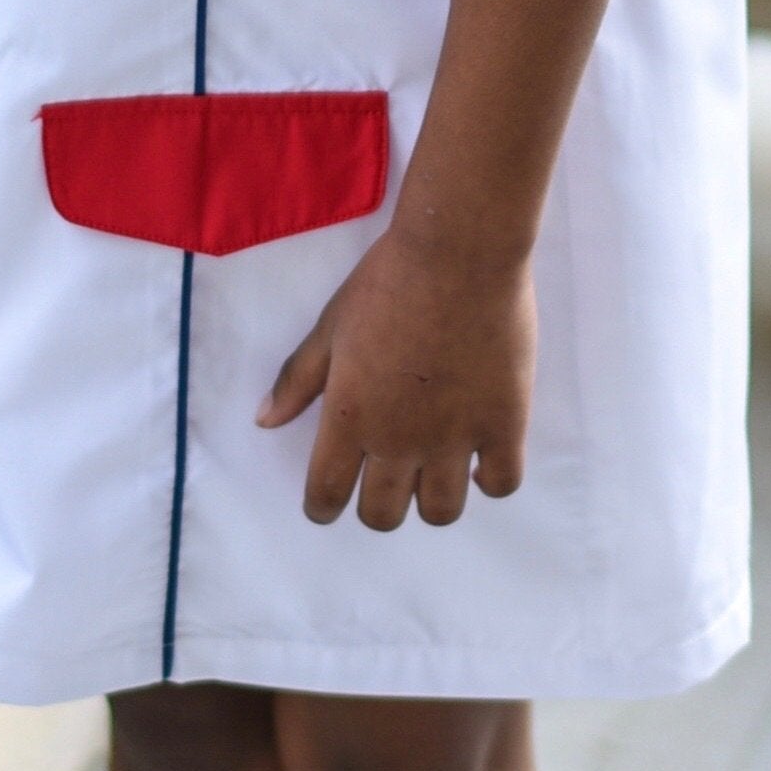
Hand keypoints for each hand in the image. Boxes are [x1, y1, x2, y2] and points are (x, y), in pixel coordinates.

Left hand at [259, 222, 533, 529]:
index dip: (321, 507)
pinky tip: (478, 459)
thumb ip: (297, 380)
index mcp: (349, 418)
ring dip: (430, 499)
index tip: (326, 503)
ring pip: (441, 511)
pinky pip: (502, 483)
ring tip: (432, 471)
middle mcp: (399, 440)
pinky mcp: (505, 424)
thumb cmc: (386, 283)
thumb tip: (264, 421)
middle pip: (382, 515)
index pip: (326, 494)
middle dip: (375, 508)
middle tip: (382, 481)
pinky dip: (488, 480)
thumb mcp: (329, 328)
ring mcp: (455, 438)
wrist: (459, 254)